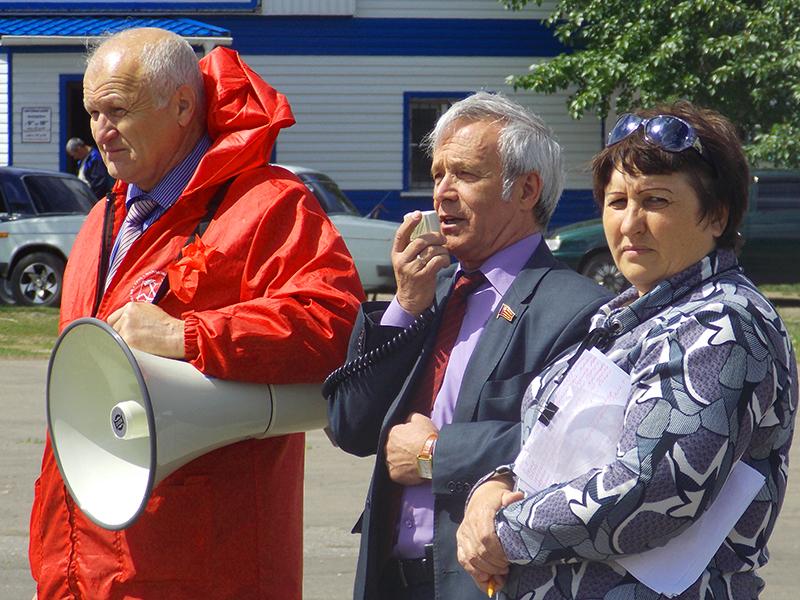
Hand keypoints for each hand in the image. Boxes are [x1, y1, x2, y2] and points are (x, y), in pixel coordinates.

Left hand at [107, 301, 184, 358]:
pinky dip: (127, 351)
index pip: (112, 318)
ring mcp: (126, 328)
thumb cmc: (167, 325)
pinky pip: (120, 348)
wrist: (176, 336)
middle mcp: (127, 315)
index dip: (118, 327)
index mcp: (131, 306)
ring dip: (124, 343)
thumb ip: (134, 312)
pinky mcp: (128, 341)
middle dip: (121, 335)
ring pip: (115, 340)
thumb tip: (123, 319)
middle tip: (134, 339)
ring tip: (139, 345)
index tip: (123, 332)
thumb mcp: (150, 310)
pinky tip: (137, 350)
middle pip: (113, 329)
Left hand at [384, 412, 437, 484]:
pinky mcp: (394, 474)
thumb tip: (408, 419)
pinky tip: (412, 470)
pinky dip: (403, 472)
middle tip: (414, 451)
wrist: (433, 457)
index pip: (396, 434)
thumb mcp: (421, 419)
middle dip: (402, 449)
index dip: (406, 437)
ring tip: (414, 462)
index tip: (414, 441)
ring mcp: (390, 462)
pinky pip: (397, 473)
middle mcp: (387, 447)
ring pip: (394, 460)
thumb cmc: (428, 438)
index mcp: (393, 433)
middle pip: (394, 447)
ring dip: (401, 461)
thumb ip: (411, 418)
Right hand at [392, 211, 449, 315]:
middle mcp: (402, 260)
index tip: (418, 214)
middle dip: (435, 237)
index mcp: (397, 254)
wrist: (410, 301)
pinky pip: (437, 261)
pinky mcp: (423, 276)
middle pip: (421, 240)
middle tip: (442, 239)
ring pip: (431, 250)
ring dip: (442, 250)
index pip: (401, 234)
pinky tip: (444, 263)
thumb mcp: (406, 262)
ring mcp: (412, 268)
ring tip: (444, 254)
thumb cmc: (412, 277)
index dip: (410, 222)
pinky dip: (444, 259)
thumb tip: (427, 230)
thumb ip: (412, 248)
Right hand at [457, 477, 522, 592]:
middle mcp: (469, 525)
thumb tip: (518, 497)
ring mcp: (462, 535)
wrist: (481, 498)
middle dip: (495, 564)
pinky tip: (487, 577)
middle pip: (479, 551)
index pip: (486, 536)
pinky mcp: (460, 542)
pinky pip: (464, 561)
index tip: (509, 558)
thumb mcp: (505, 495)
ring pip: (471, 558)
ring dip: (487, 570)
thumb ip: (511, 498)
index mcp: (481, 513)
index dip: (497, 552)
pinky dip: (475, 572)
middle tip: (507, 567)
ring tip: (501, 572)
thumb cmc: (496, 500)